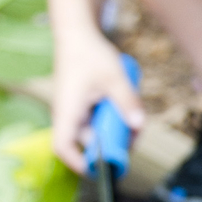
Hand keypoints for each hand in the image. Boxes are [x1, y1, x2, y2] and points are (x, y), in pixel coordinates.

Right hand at [48, 32, 142, 172]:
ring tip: (134, 121)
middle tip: (134, 137)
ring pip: (97, 131)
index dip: (79, 162)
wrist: (78, 34)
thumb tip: (138, 124)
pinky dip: (113, 118)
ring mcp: (75, 111)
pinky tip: (125, 108)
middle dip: (112, 144)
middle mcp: (68, 115)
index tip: (101, 167)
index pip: (63, 147)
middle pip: (88, 143)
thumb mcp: (113, 76)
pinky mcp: (83, 106)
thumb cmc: (89, 53)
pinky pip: (99, 120)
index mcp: (67, 111)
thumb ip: (127, 100)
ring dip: (116, 129)